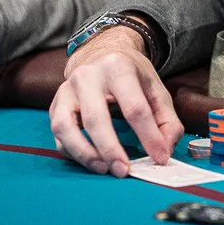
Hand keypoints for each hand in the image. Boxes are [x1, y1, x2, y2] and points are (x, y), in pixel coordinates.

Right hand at [50, 25, 183, 176]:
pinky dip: (73, 152)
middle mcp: (88, 76)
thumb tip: (165, 151)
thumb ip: (167, 121)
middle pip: (96, 118)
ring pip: (66, 127)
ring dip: (85, 154)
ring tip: (104, 169)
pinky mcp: (55, 104)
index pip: (134, 107)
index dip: (148, 136)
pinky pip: (58, 134)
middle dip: (110, 150)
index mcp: (118, 67)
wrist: (102, 53)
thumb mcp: (156, 89)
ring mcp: (67, 89)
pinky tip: (91, 160)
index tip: (159, 158)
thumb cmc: (131, 75)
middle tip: (124, 171)